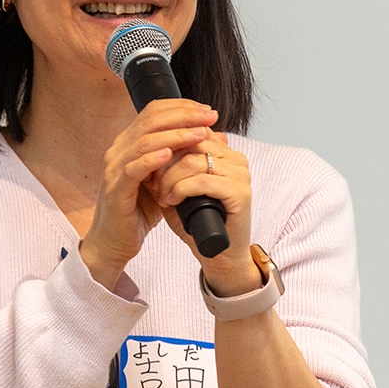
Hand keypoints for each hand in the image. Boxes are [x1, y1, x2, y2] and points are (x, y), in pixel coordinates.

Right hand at [79, 101, 217, 289]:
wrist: (114, 243)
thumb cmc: (139, 211)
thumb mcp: (168, 180)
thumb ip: (186, 157)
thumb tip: (218, 137)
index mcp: (129, 143)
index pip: (154, 112)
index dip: (181, 107)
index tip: (207, 111)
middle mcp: (119, 150)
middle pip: (151, 120)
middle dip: (184, 116)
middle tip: (209, 117)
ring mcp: (114, 169)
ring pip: (144, 141)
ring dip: (175, 135)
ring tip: (199, 134)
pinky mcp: (115, 189)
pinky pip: (133, 169)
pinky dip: (152, 159)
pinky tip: (170, 155)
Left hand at [152, 134, 259, 294]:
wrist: (217, 256)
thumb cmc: (196, 222)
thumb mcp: (177, 187)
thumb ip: (168, 165)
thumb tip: (148, 145)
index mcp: (224, 153)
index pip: (192, 131)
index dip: (166, 144)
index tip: (149, 163)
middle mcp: (236, 159)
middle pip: (192, 141)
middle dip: (165, 160)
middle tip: (151, 180)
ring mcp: (240, 175)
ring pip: (194, 161)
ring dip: (170, 178)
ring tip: (161, 195)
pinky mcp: (240, 193)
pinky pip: (202, 181)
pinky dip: (181, 189)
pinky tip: (171, 201)